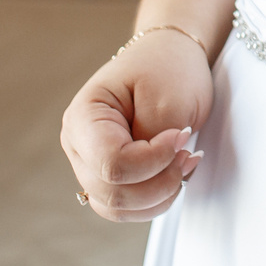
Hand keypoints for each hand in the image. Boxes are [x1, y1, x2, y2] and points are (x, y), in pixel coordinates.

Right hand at [63, 27, 212, 220]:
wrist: (169, 57)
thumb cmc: (166, 68)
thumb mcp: (167, 98)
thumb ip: (156, 141)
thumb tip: (154, 174)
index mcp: (83, 117)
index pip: (112, 164)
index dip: (153, 160)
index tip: (181, 135)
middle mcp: (78, 145)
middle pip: (112, 192)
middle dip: (160, 181)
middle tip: (188, 152)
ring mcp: (90, 164)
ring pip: (117, 208)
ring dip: (159, 195)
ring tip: (185, 162)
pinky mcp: (108, 178)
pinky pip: (127, 208)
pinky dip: (156, 200)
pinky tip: (176, 173)